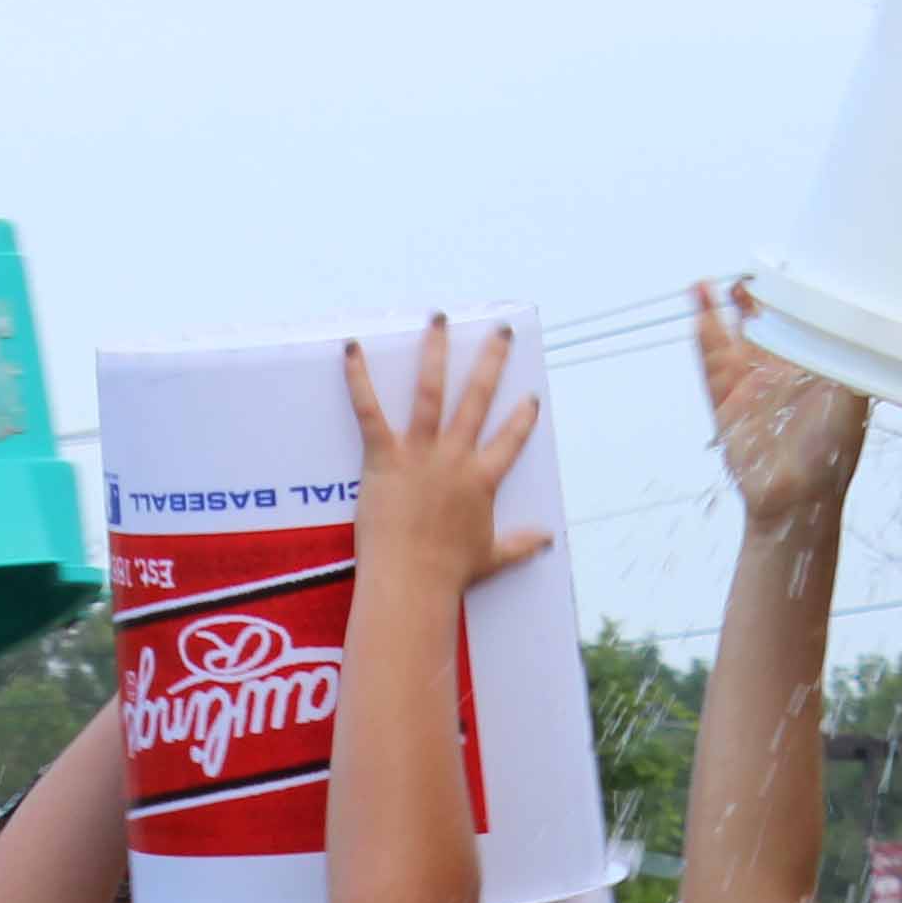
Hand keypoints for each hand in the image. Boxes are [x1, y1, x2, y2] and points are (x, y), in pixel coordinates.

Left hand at [343, 316, 551, 598]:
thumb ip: (520, 544)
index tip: (530, 398)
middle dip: (492, 361)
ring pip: (432, 391)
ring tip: (439, 319)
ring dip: (436, 352)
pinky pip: (370, 411)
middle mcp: (457, 457)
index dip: (521, 419)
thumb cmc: (449, 574)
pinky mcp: (385, 457)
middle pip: (479, 399)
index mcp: (483, 480)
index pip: (510, 441)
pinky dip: (358, 379)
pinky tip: (353, 349)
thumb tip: (548, 540)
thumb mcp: (492, 557)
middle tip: (500, 332)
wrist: (413, 583)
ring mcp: (422, 453)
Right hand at [694, 279, 863, 526]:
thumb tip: (870, 319)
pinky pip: (710, 366)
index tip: (789, 266)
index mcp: (809, 368)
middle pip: (758, 323)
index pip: (799, 321)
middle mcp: (777, 373)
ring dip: (716, 311)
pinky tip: (699, 314)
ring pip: (727, 339)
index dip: (792, 295)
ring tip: (706, 283)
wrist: (797, 499)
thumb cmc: (831, 453)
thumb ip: (856, 357)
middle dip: (752, 296)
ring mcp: (747, 388)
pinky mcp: (724, 405)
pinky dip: (704, 340)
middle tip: (748, 270)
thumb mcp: (854, 397)